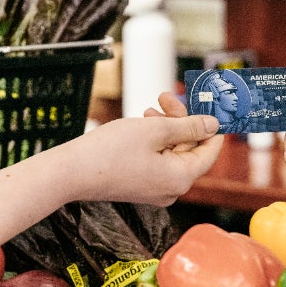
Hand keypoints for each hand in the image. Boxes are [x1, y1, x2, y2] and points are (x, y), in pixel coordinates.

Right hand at [69, 112, 221, 205]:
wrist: (72, 173)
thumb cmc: (111, 151)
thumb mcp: (155, 130)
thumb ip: (188, 126)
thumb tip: (213, 125)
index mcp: (181, 178)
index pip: (210, 150)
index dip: (211, 125)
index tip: (206, 104)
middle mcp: (173, 189)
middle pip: (189, 149)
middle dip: (181, 120)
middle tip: (166, 96)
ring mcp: (156, 190)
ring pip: (172, 153)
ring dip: (166, 127)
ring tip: (149, 108)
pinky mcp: (141, 187)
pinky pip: (158, 161)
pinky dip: (155, 142)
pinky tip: (142, 125)